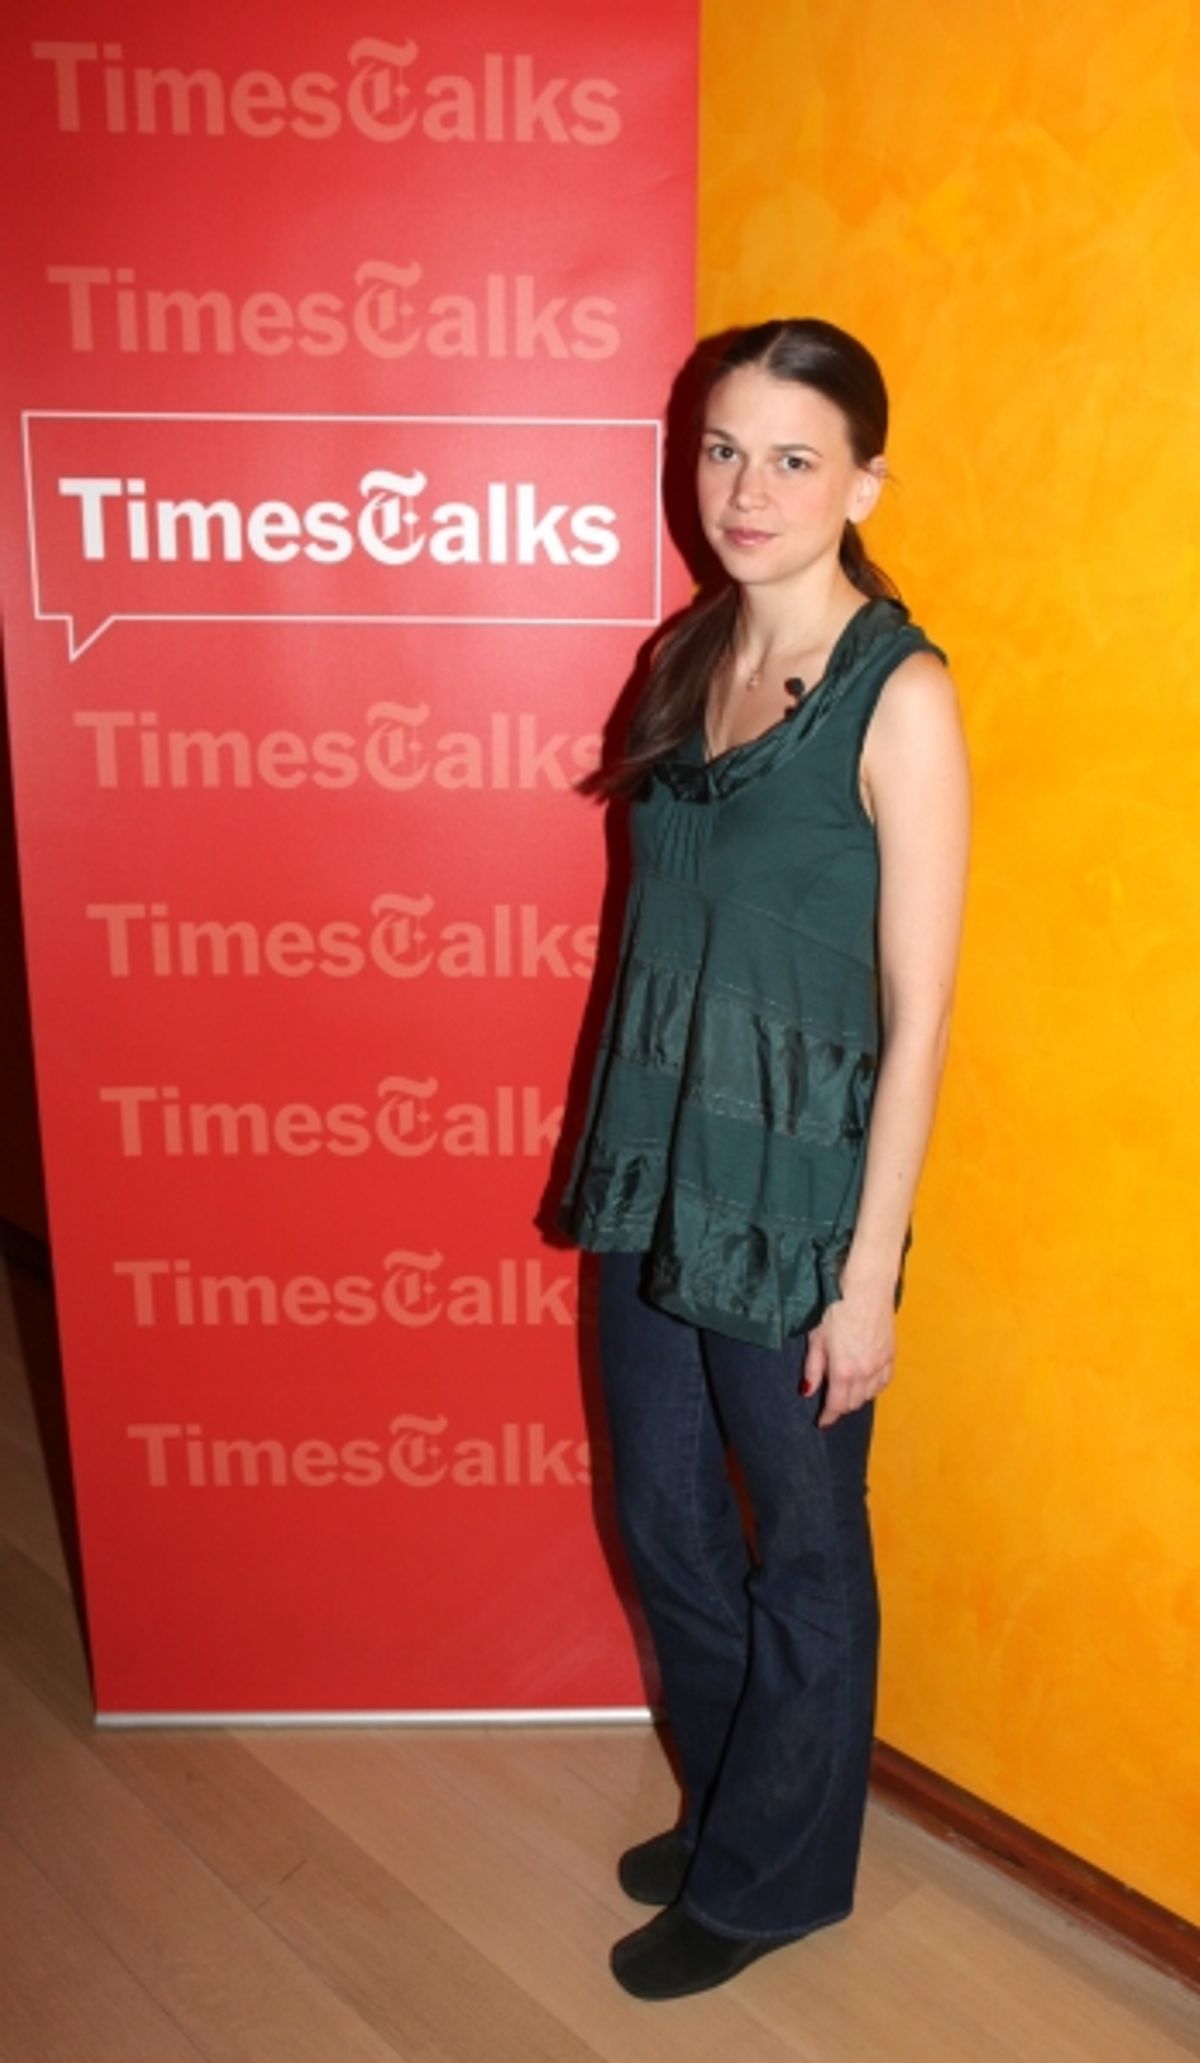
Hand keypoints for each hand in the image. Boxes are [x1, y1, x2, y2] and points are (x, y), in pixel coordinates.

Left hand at [801, 1290, 895, 1427]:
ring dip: (857, 1397)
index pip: (837, 1406)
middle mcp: (864, 1372)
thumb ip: (813, 1368)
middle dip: (841, 1406)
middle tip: (830, 1402)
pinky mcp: (891, 1353)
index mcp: (843, 1371)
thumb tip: (807, 1391)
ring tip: (846, 1391)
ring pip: (870, 1394)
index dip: (828, 1417)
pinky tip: (867, 1382)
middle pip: (854, 1403)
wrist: (866, 1285)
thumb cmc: (837, 1305)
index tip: (822, 1422)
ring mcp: (880, 1364)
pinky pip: (884, 1381)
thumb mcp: (816, 1337)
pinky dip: (874, 1386)